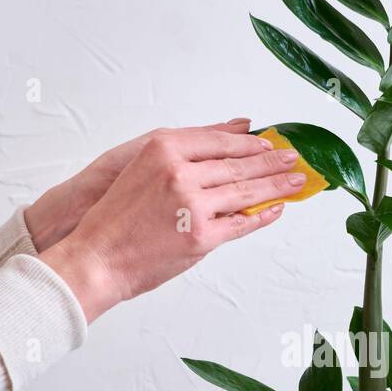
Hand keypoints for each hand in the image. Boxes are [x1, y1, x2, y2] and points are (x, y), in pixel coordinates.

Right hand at [40, 125, 305, 320]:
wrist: (96, 257)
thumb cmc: (114, 216)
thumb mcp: (141, 166)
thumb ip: (184, 150)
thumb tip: (227, 133)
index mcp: (163, 149)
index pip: (218, 141)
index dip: (248, 144)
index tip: (268, 145)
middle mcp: (180, 172)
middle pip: (237, 165)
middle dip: (270, 163)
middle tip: (292, 159)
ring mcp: (192, 205)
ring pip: (245, 192)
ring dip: (275, 186)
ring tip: (295, 181)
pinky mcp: (201, 236)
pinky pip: (241, 223)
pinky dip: (262, 216)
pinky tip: (276, 208)